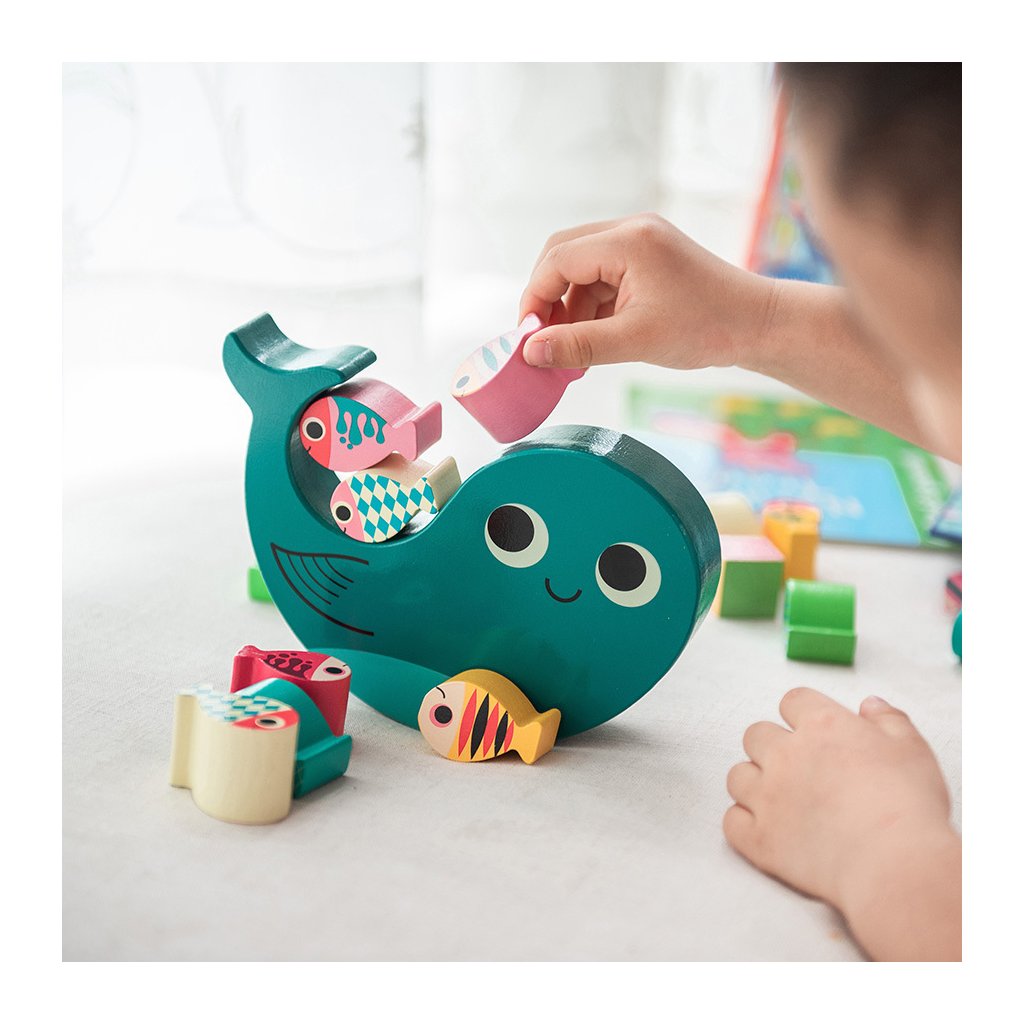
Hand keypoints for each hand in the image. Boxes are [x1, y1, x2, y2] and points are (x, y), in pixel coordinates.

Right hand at [518, 213, 777, 370]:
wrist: (757, 325)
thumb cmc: (706, 329)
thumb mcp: (635, 341)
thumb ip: (579, 346)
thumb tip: (530, 354)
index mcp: (628, 240)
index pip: (557, 259)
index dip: (535, 299)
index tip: (529, 339)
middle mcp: (630, 231)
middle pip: (563, 255)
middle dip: (547, 299)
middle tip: (543, 341)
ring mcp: (640, 242)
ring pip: (581, 269)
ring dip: (570, 308)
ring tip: (573, 351)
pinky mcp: (647, 259)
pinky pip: (602, 278)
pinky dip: (591, 308)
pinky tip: (593, 340)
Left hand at [724, 688, 959, 958]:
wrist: (894, 863)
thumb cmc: (908, 805)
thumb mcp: (912, 750)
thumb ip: (889, 720)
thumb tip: (869, 705)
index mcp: (821, 726)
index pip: (792, 700)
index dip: (803, 713)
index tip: (814, 730)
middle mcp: (785, 755)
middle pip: (755, 734)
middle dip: (772, 746)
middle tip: (797, 767)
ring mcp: (767, 797)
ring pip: (737, 775)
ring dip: (752, 783)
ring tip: (778, 799)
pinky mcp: (760, 838)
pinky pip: (731, 822)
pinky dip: (743, 824)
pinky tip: (765, 829)